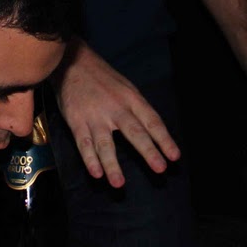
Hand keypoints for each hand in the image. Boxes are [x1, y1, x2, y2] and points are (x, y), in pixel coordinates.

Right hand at [53, 41, 179, 187]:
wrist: (72, 62)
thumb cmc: (102, 78)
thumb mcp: (126, 87)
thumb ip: (137, 108)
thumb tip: (153, 132)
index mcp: (132, 99)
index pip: (152, 121)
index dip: (164, 139)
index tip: (174, 157)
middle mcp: (116, 108)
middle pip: (134, 132)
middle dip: (148, 151)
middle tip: (160, 169)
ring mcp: (95, 116)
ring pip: (105, 143)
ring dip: (113, 165)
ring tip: (119, 184)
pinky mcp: (76, 121)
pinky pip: (83, 143)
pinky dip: (89, 159)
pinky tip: (96, 174)